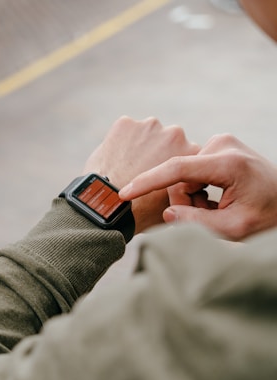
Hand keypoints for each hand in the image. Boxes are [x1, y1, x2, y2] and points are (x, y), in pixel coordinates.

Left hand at [83, 116, 199, 232]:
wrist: (110, 206)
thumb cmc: (143, 212)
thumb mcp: (176, 204)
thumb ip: (185, 187)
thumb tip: (185, 187)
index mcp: (193, 153)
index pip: (186, 153)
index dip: (173, 166)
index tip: (162, 177)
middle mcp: (175, 133)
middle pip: (167, 140)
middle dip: (158, 152)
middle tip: (143, 172)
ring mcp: (149, 126)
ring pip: (146, 133)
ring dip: (140, 145)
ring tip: (127, 168)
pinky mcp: (125, 123)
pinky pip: (124, 131)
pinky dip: (120, 142)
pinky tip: (114, 160)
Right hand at [119, 133, 276, 239]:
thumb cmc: (269, 217)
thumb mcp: (235, 229)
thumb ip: (196, 223)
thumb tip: (166, 212)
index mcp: (229, 163)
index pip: (177, 169)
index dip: (147, 182)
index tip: (124, 193)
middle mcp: (222, 145)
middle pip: (178, 176)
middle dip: (184, 201)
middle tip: (206, 217)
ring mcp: (220, 143)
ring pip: (183, 175)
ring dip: (191, 197)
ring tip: (214, 208)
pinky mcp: (218, 147)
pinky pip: (191, 171)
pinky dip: (197, 189)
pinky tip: (214, 198)